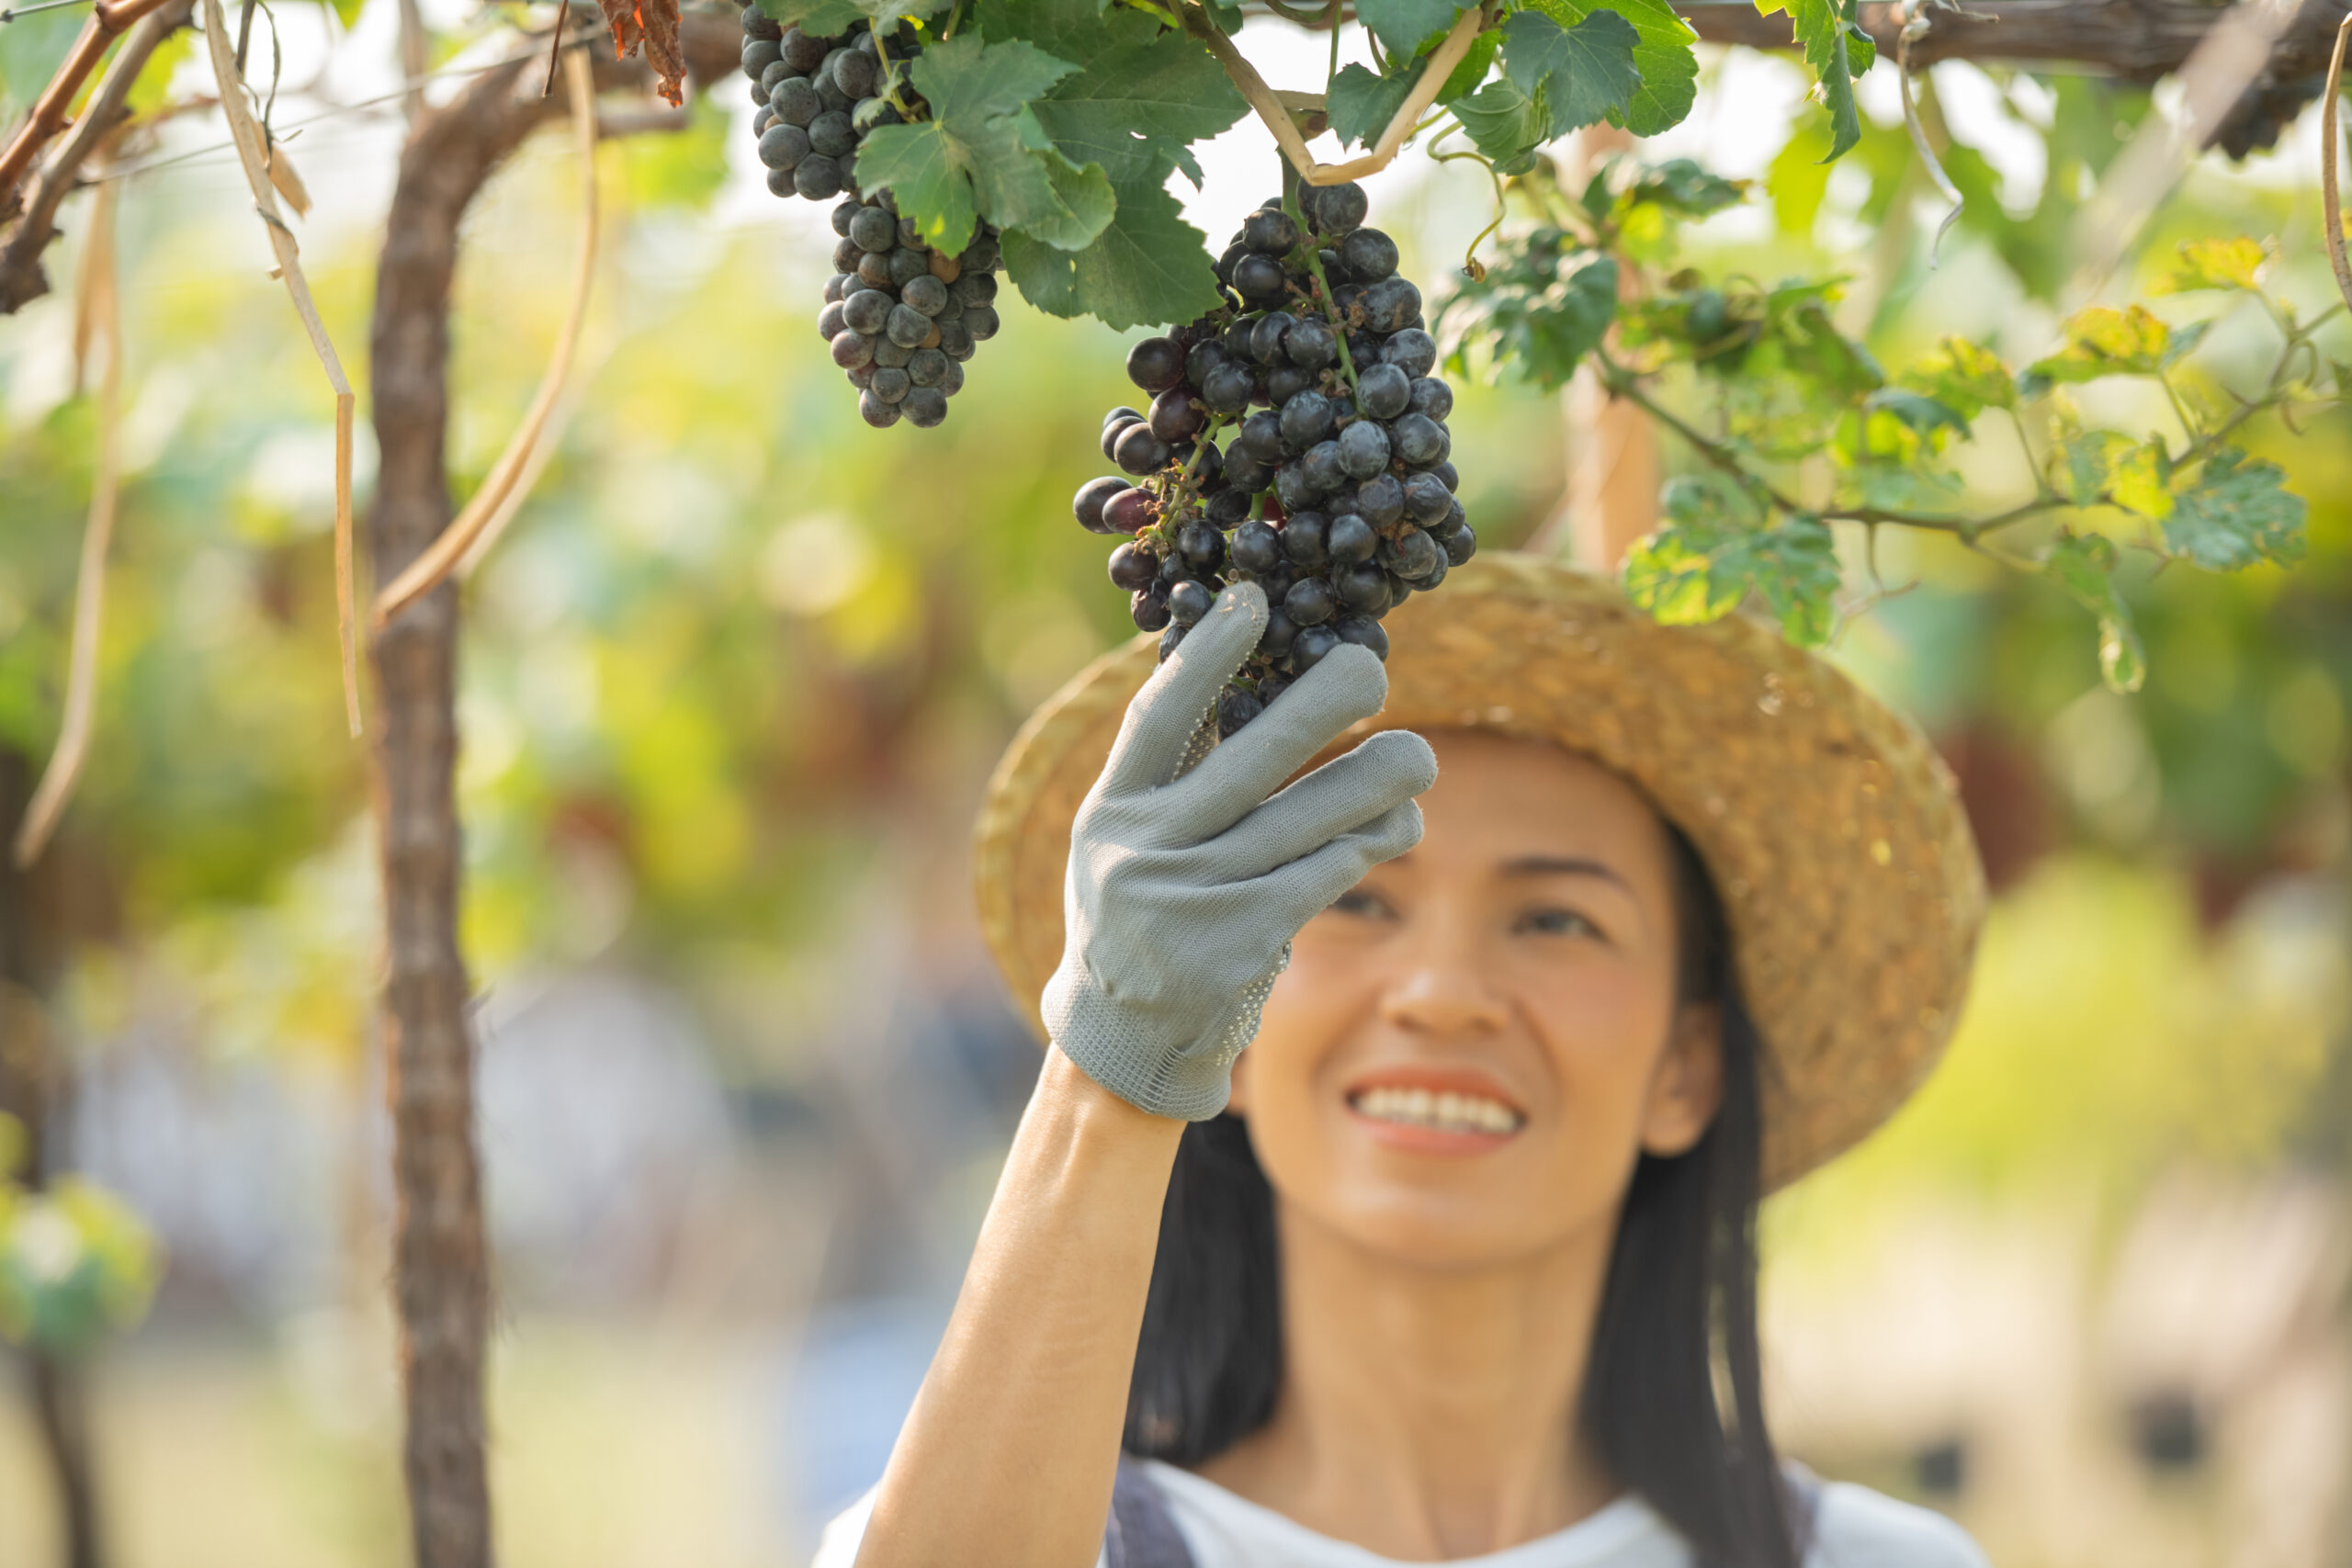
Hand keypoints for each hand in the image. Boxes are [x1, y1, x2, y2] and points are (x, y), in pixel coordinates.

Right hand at [1043, 582, 1437, 1120]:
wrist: (1123, 1040)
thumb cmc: (1138, 914)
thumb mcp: (1124, 840)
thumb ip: (1172, 774)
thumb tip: (1238, 671)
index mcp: (1110, 811)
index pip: (1158, 719)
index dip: (1205, 657)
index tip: (1252, 599)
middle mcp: (1145, 852)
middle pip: (1249, 762)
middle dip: (1319, 708)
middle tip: (1372, 666)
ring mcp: (1194, 902)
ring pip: (1308, 821)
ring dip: (1374, 783)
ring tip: (1417, 757)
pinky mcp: (1242, 945)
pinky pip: (1325, 875)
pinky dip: (1368, 845)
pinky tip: (1398, 827)